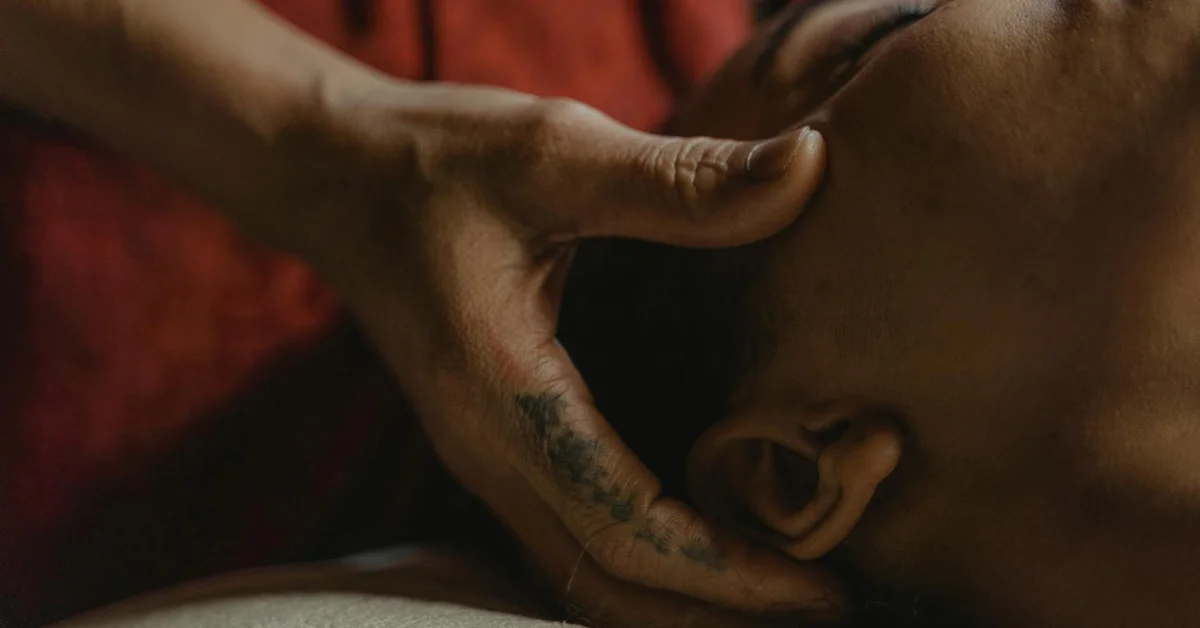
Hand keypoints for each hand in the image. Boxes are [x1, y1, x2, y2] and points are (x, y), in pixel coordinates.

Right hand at [282, 80, 837, 624]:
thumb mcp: (554, 150)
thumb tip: (808, 166)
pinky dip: (645, 564)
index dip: (729, 573)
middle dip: (715, 612)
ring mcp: (484, 455)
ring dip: (681, 600)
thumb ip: (677, 180)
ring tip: (782, 592)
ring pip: (585, 574)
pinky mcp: (494, 442)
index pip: (625, 527)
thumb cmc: (437, 160)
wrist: (337, 176)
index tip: (821, 590)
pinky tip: (708, 542)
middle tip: (828, 606)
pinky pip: (571, 538)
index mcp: (501, 396)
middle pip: (606, 584)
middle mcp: (485, 449)